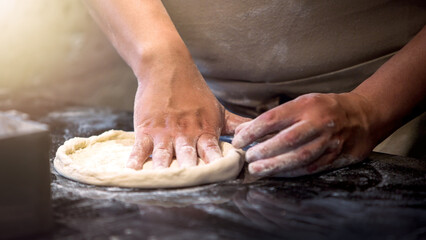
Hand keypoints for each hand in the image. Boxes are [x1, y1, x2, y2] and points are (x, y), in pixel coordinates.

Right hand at [126, 56, 248, 169]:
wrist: (167, 68)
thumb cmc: (195, 91)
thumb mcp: (218, 109)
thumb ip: (238, 125)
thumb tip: (260, 134)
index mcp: (204, 130)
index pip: (213, 152)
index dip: (217, 166)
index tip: (220, 178)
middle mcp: (186, 134)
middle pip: (189, 156)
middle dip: (191, 171)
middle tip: (191, 183)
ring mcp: (165, 132)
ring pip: (165, 155)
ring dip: (164, 169)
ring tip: (163, 181)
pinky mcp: (146, 129)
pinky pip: (140, 148)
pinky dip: (135, 160)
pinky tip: (132, 171)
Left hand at [232, 93, 377, 176]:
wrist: (363, 116)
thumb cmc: (324, 108)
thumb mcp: (300, 104)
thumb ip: (273, 118)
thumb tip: (243, 130)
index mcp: (305, 105)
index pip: (273, 119)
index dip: (253, 131)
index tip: (239, 141)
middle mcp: (318, 123)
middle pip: (287, 140)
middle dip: (264, 151)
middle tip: (248, 158)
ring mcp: (329, 141)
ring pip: (300, 157)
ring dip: (276, 165)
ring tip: (257, 170)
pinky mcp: (337, 156)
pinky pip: (312, 167)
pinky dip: (292, 172)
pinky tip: (278, 174)